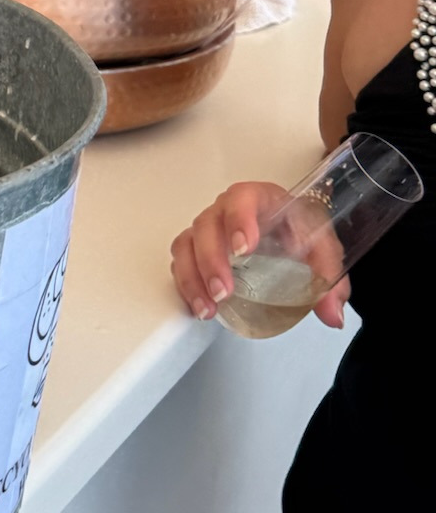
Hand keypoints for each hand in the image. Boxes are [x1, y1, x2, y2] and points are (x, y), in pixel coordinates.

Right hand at [170, 181, 350, 329]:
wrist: (289, 231)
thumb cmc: (300, 230)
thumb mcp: (323, 249)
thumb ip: (329, 278)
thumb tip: (332, 314)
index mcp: (260, 199)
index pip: (242, 198)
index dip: (238, 220)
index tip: (242, 249)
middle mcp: (228, 210)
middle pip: (207, 225)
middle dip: (211, 260)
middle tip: (224, 292)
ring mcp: (210, 229)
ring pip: (187, 243)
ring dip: (193, 277)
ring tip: (208, 308)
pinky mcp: (198, 248)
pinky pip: (181, 261)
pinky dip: (187, 285)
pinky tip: (200, 306)